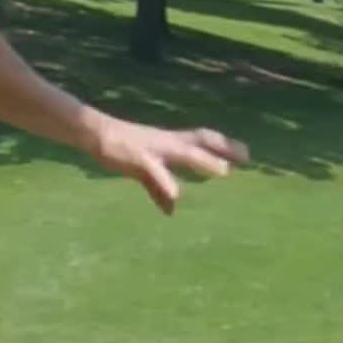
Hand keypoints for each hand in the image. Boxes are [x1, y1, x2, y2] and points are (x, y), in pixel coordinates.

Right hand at [87, 116, 248, 214]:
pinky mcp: (138, 159)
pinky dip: (165, 182)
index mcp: (169, 142)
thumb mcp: (143, 171)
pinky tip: (176, 196)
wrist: (95, 132)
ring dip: (205, 161)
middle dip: (224, 148)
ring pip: (184, 153)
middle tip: (248, 157)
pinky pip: (154, 171)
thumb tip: (172, 209)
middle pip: (201, 141)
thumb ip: (158, 190)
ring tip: (224, 171)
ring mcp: (154, 149)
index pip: (203, 139)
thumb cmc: (121, 149)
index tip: (246, 153)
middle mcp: (167, 142)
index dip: (225, 145)